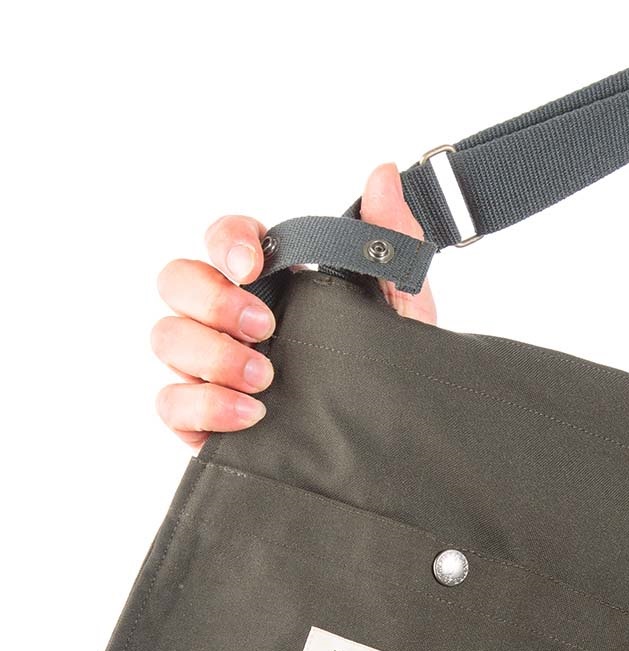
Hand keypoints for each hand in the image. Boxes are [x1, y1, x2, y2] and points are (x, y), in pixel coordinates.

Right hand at [152, 163, 437, 449]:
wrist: (391, 439)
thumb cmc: (386, 370)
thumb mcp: (403, 306)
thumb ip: (391, 240)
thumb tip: (385, 175)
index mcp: (271, 281)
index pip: (225, 239)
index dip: (228, 243)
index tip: (252, 265)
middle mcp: (229, 317)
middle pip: (178, 282)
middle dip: (213, 300)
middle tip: (265, 327)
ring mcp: (210, 364)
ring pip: (168, 338)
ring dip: (212, 355)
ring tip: (265, 379)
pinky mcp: (204, 416)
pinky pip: (172, 403)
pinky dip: (203, 406)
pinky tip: (250, 414)